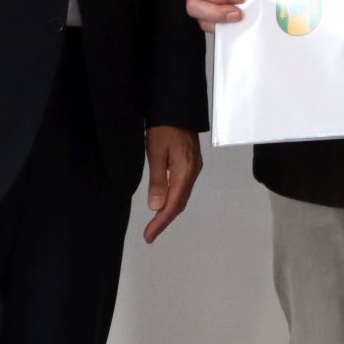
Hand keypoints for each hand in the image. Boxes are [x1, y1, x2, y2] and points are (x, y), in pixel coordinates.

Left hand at [142, 126, 201, 242]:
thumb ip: (157, 181)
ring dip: (169, 210)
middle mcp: (193, 171)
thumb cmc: (165, 128)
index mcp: (185, 171)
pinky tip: (165, 201)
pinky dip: (174, 199)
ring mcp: (194, 167)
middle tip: (150, 234)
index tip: (149, 236)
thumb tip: (155, 206)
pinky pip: (184, 187)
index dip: (161, 222)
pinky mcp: (191, 162)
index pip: (173, 204)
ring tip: (155, 223)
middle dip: (165, 220)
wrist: (178, 107)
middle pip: (180, 203)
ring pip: (183, 196)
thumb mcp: (156, 153)